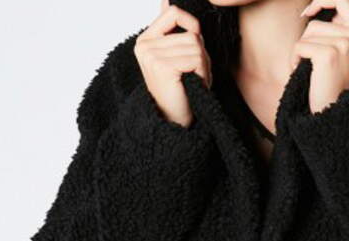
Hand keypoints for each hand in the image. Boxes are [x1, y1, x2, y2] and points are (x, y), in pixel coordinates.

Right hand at [135, 1, 211, 127]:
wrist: (174, 120)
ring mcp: (151, 55)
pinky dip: (202, 73)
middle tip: (194, 74)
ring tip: (193, 80)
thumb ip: (172, 30)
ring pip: (196, 46)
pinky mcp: (162, 66)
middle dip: (201, 54)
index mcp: (146, 40)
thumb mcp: (177, 56)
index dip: (192, 25)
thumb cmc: (181, 89)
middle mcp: (145, 46)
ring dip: (203, 65)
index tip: (195, 42)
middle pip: (191, 33)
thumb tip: (166, 0)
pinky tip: (193, 84)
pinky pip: (196, 59)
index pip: (173, 12)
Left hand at [292, 0, 348, 113]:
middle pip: (317, 22)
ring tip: (310, 70)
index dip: (321, 0)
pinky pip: (300, 46)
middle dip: (306, 40)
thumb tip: (315, 5)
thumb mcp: (343, 51)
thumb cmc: (334, 85)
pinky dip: (295, 59)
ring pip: (307, 33)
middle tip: (310, 60)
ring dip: (301, 52)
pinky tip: (303, 73)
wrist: (334, 114)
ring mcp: (346, 45)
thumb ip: (337, 28)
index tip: (308, 11)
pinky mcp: (329, 55)